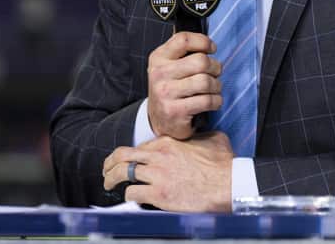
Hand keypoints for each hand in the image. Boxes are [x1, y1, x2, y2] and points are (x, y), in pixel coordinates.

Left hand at [102, 131, 234, 211]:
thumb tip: (200, 136)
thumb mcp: (212, 139)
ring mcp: (157, 175)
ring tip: (108, 185)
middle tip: (105, 170)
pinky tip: (131, 198)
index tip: (127, 160)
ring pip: (122, 174)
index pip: (139, 146)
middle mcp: (158, 156)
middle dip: (110, 163)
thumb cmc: (223, 164)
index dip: (130, 155)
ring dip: (112, 180)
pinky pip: (133, 193)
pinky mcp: (158, 194)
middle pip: (122, 155)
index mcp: (168, 142)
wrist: (228, 184)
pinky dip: (129, 196)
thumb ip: (199, 137)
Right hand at [147, 32, 222, 138]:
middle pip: (201, 61)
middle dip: (215, 67)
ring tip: (214, 88)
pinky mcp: (175, 111)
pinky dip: (216, 101)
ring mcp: (166, 93)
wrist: (159, 120)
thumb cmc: (171, 88)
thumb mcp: (169, 66)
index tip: (212, 49)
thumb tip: (209, 46)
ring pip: (205, 81)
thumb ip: (185, 53)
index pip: (184, 40)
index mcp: (158, 58)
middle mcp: (160, 74)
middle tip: (216, 73)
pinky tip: (213, 102)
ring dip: (216, 86)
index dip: (203, 42)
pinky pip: (207, 101)